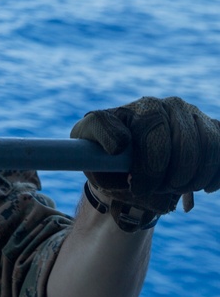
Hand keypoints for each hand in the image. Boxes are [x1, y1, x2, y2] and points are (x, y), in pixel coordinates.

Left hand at [71, 96, 219, 215]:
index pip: (151, 135)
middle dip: (170, 178)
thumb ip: (91, 151)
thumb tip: (120, 145)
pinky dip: (214, 174)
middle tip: (157, 191)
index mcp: (132, 111)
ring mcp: (188, 114)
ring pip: (207, 147)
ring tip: (174, 189)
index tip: (137, 186)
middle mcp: (163, 106)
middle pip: (183, 145)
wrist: (125, 162)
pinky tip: (200, 187)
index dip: (149, 167)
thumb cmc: (105, 159)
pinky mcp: (208, 126)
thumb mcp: (89, 158)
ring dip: (193, 178)